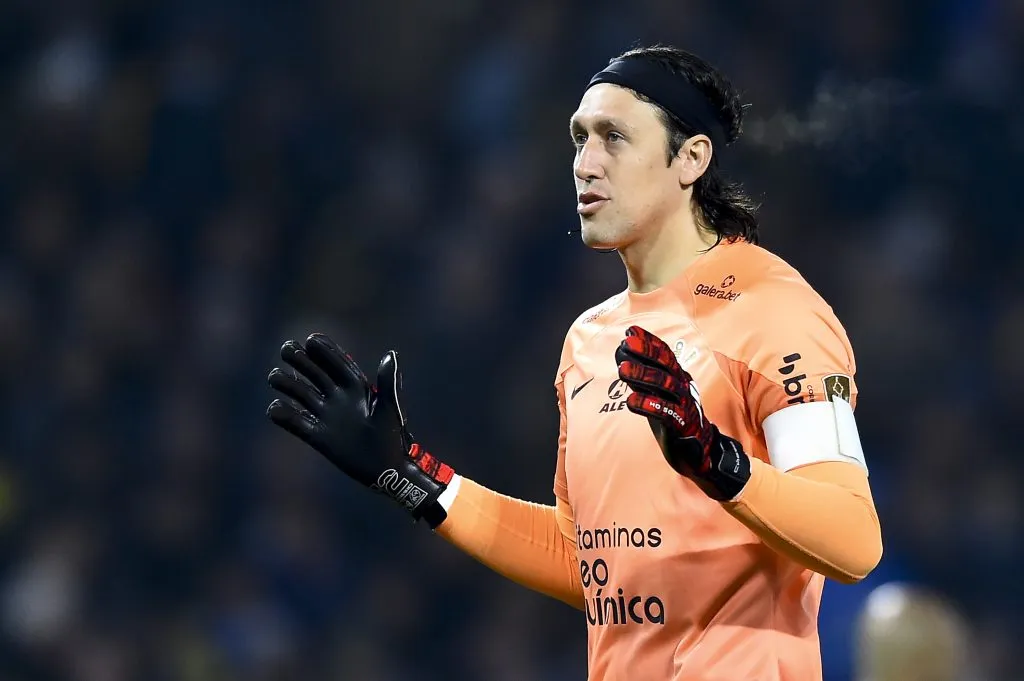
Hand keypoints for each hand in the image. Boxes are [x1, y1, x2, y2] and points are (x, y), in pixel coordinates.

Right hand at [266, 333, 453, 525]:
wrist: (387, 469)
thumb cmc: (392, 437)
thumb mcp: (391, 407)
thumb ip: (388, 382)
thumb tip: (390, 354)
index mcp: (355, 387)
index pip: (337, 363)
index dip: (324, 350)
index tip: (311, 339)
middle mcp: (337, 398)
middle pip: (314, 373)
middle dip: (300, 360)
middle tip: (286, 349)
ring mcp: (325, 416)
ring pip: (301, 394)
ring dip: (287, 384)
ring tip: (274, 377)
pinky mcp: (317, 436)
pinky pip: (296, 424)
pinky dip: (283, 416)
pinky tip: (275, 408)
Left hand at [614, 325, 749, 500]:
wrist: (698, 452)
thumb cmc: (674, 419)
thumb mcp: (657, 395)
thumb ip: (642, 379)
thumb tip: (622, 357)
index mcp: (679, 378)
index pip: (665, 355)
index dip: (648, 342)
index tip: (629, 331)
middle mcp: (684, 388)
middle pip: (667, 366)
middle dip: (646, 353)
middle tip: (625, 344)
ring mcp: (685, 406)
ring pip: (666, 386)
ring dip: (643, 376)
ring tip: (622, 370)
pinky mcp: (683, 426)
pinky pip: (667, 413)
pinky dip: (649, 405)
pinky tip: (631, 401)